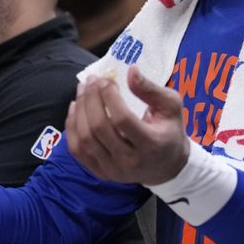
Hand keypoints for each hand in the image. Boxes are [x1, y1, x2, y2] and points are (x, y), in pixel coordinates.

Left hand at [66, 65, 189, 184]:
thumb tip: (130, 70)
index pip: (122, 120)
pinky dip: (72, 127)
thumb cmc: (170, 130)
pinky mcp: (101, 173)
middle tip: (92, 80)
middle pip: (99, 128)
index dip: (110, 97)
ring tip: (83, 90)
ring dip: (79, 110)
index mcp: (151, 144)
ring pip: (84, 139)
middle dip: (91, 99)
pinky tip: (76, 108)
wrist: (167, 166)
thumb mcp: (171, 105)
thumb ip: (150, 89)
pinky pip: (77, 150)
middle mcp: (129, 161)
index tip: (108, 80)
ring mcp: (112, 170)